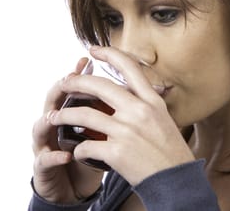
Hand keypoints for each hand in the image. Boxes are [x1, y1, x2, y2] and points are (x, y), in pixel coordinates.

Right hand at [32, 57, 103, 203]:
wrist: (75, 187)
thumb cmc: (91, 154)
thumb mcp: (104, 131)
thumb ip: (112, 111)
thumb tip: (141, 88)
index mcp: (71, 112)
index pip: (72, 89)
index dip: (79, 74)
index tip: (88, 59)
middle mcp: (54, 125)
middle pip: (51, 100)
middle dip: (60, 88)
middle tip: (69, 79)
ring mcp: (44, 145)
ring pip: (40, 127)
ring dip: (49, 119)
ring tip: (57, 115)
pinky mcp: (43, 168)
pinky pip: (44, 160)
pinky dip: (54, 156)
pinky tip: (67, 154)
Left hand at [47, 45, 194, 185]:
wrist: (176, 180)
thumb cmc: (171, 152)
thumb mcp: (164, 119)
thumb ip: (145, 104)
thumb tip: (126, 93)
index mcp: (151, 101)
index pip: (129, 67)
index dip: (109, 54)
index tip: (94, 50)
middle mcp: (139, 111)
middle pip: (98, 86)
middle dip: (75, 82)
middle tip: (63, 83)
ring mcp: (126, 130)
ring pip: (83, 114)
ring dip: (63, 115)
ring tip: (52, 117)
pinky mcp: (116, 152)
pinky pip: (86, 145)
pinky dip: (78, 148)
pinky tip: (76, 151)